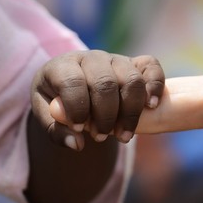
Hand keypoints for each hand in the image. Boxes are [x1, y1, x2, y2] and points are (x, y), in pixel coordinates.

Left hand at [31, 50, 163, 149]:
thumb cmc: (59, 104)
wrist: (74, 89)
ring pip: (132, 80)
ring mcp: (116, 59)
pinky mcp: (136, 63)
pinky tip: (151, 107)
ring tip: (124, 136)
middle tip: (100, 137)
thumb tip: (77, 144)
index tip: (78, 128)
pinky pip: (152, 67)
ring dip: (130, 112)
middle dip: (105, 116)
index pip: (73, 82)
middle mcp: (92, 58)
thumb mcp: (47, 118)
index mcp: (63, 66)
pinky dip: (155, 86)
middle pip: (106, 83)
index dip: (77, 108)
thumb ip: (56, 131)